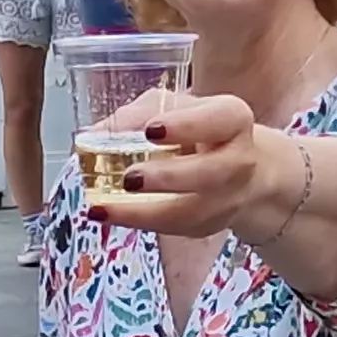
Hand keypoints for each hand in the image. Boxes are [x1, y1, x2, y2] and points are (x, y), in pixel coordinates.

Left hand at [103, 93, 302, 240]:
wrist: (240, 170)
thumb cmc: (199, 129)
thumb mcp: (175, 108)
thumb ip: (139, 114)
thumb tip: (96, 132)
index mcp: (232, 119)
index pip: (219, 120)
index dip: (186, 126)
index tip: (151, 130)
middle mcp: (239, 160)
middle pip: (210, 172)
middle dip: (168, 177)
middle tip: (130, 178)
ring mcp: (228, 198)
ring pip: (191, 211)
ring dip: (144, 212)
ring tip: (104, 207)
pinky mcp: (210, 224)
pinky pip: (175, 228)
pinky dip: (138, 223)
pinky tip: (107, 215)